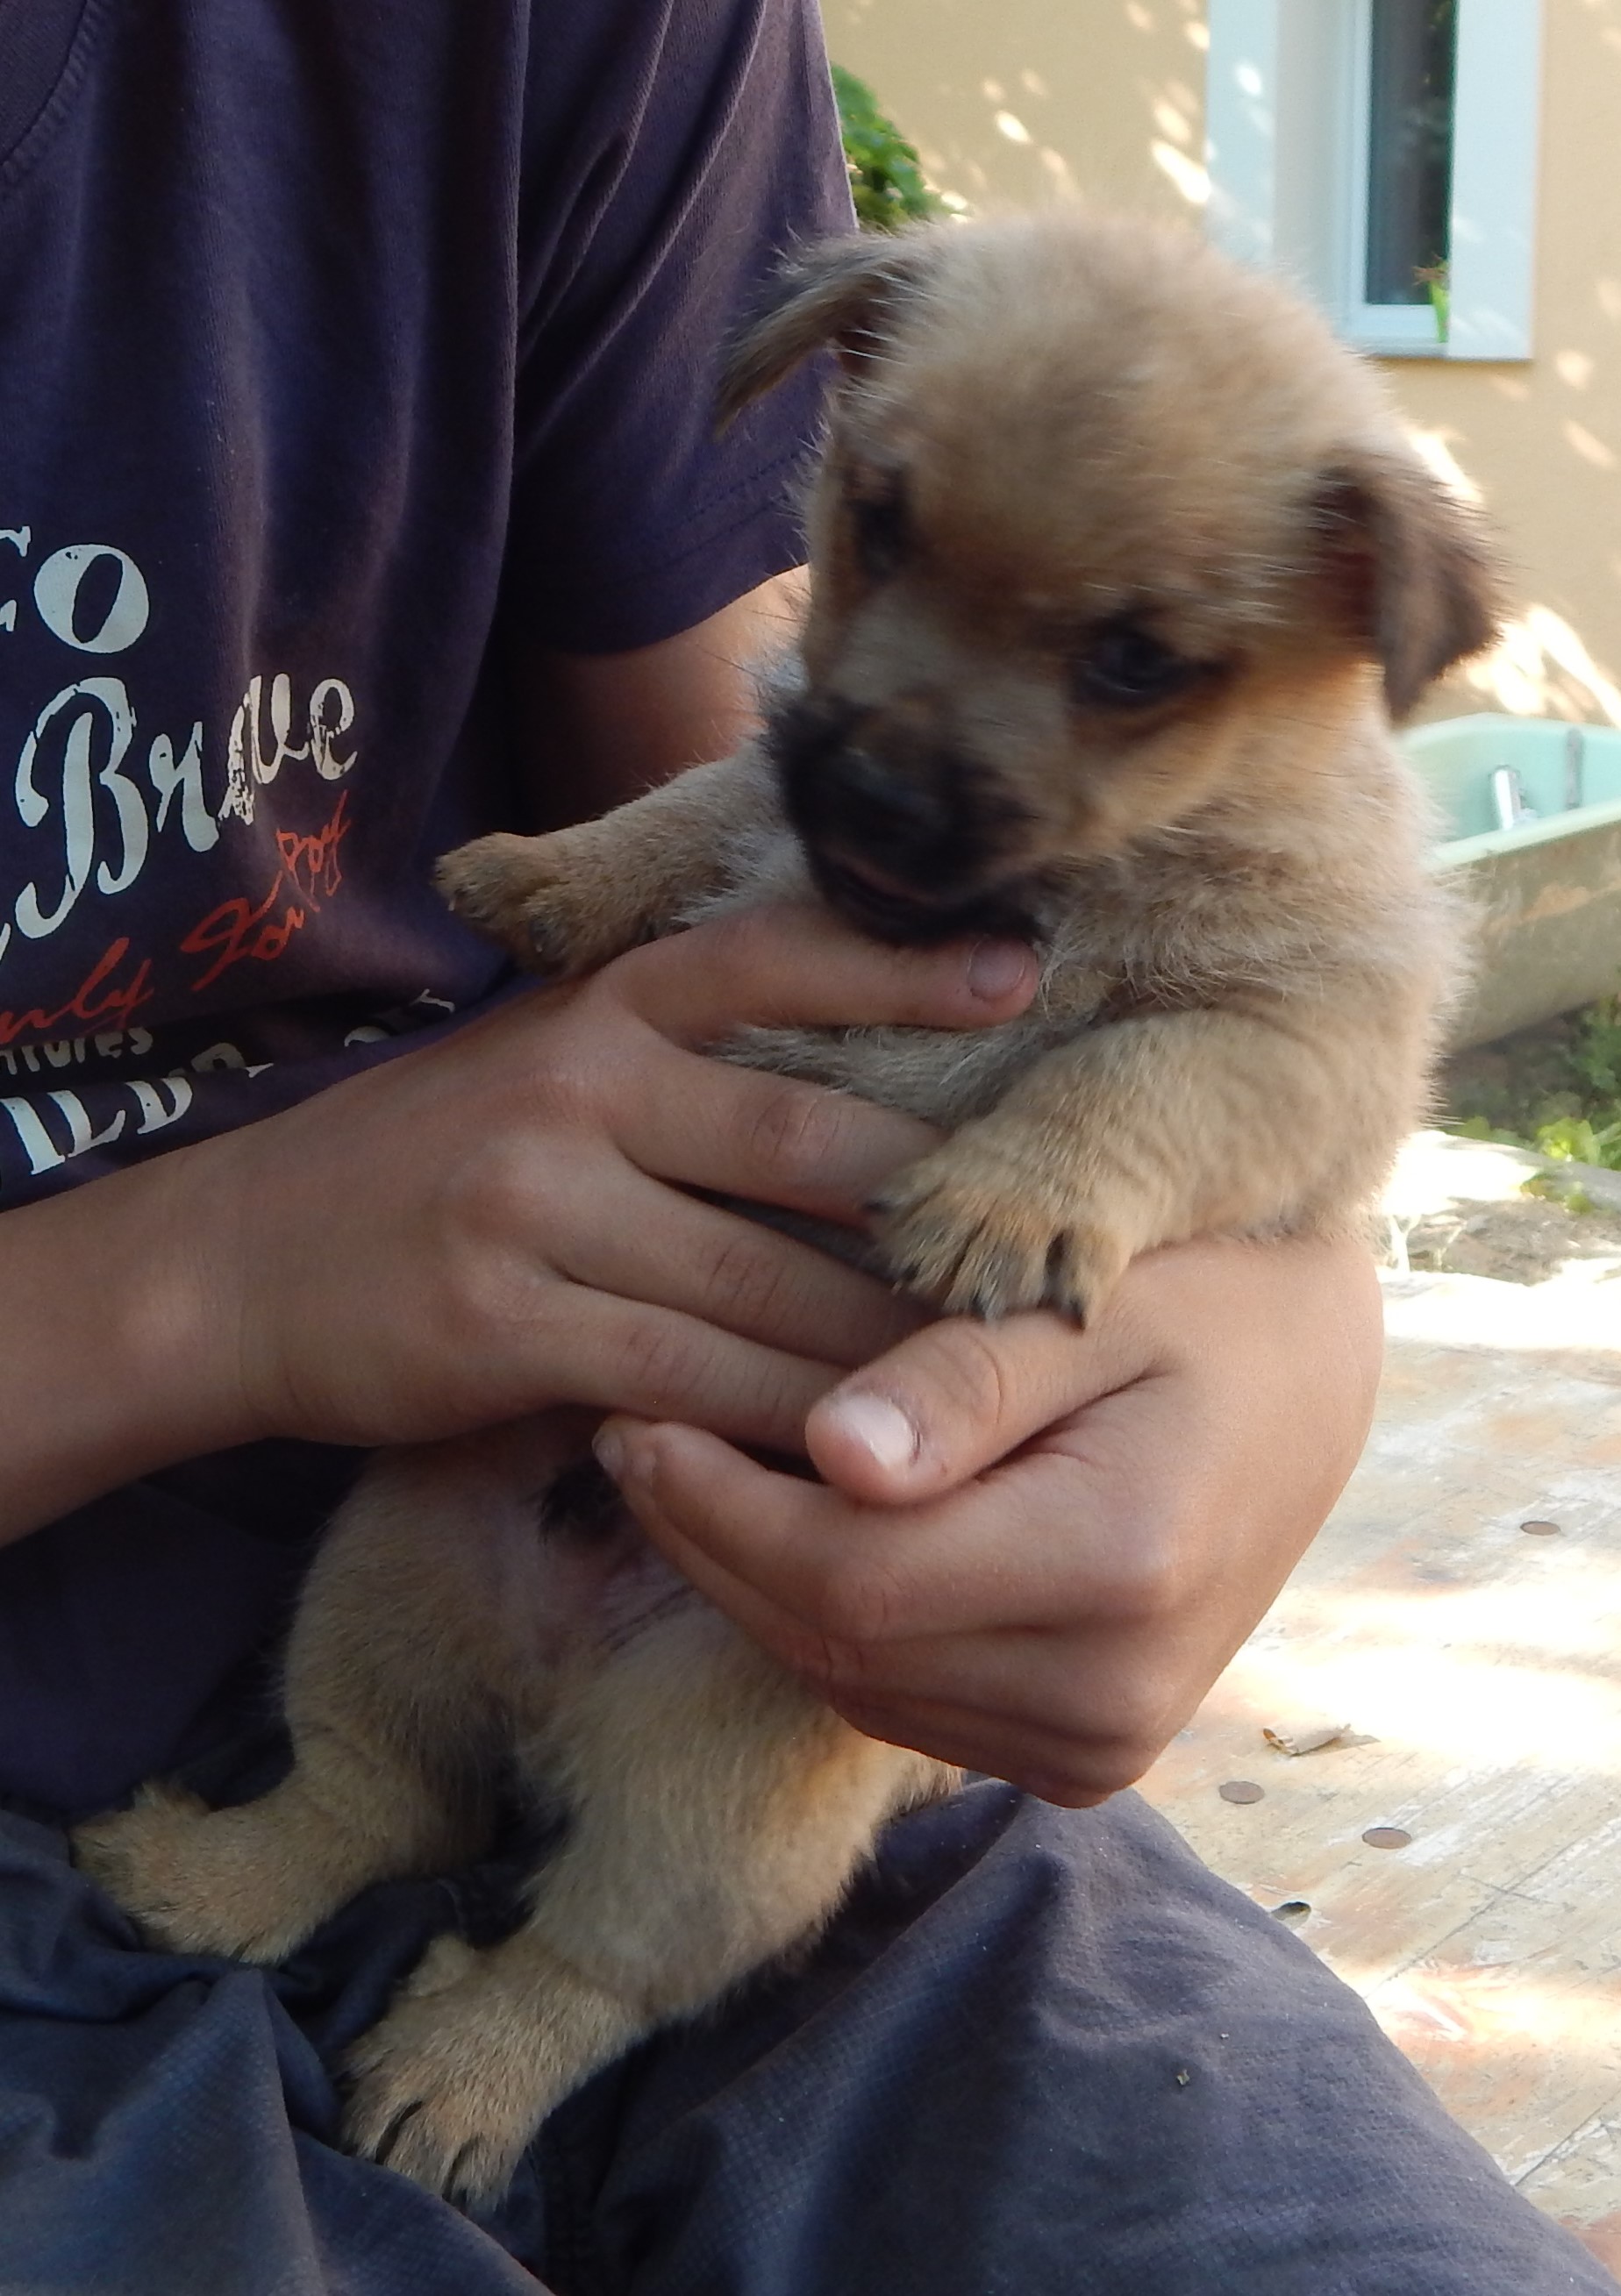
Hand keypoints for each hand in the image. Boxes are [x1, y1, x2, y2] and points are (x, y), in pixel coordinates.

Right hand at [204, 904, 1034, 1453]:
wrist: (234, 1262)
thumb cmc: (422, 1161)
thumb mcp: (534, 1063)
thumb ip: (667, 1060)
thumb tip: (852, 1096)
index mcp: (594, 1009)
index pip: (766, 958)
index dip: (899, 967)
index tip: (1022, 974)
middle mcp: (574, 1086)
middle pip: (797, 1139)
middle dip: (927, 1202)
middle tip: (1046, 1242)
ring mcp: (533, 1204)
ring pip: (756, 1282)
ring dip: (877, 1338)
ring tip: (991, 1367)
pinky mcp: (503, 1324)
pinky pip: (682, 1380)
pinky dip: (776, 1421)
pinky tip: (851, 1448)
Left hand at [592, 1234, 1382, 1803]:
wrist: (1313, 1376)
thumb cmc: (1203, 1296)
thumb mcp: (1093, 1293)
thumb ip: (963, 1377)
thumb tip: (830, 1455)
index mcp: (1122, 1565)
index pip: (852, 1579)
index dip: (721, 1511)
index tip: (637, 1422)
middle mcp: (1115, 1693)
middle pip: (839, 1645)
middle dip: (716, 1546)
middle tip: (633, 1440)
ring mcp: (1105, 1743)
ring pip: (856, 1685)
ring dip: (758, 1587)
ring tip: (692, 1476)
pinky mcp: (1085, 1754)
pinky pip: (906, 1701)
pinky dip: (831, 1622)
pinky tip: (792, 1530)